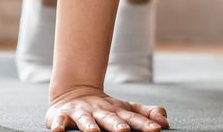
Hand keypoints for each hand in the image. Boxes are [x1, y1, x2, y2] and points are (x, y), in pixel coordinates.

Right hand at [45, 85, 169, 131]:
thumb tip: (165, 123)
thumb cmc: (105, 108)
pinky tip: (58, 131)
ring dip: (89, 126)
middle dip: (116, 125)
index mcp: (118, 111)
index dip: (145, 123)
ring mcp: (81, 113)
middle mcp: (100, 111)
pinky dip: (57, 125)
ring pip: (85, 120)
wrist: (73, 93)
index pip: (133, 118)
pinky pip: (58, 121)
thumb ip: (147, 114)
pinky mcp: (62, 116)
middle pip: (110, 119)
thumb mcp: (127, 109)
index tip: (156, 129)